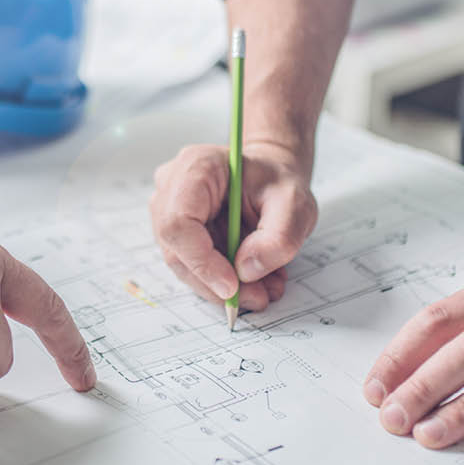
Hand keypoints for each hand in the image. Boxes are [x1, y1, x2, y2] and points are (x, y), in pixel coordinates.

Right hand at [149, 141, 317, 311]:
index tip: (233, 286)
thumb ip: (279, 237)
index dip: (201, 260)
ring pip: (181, 262)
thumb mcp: (295, 204)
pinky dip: (220, 280)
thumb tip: (246, 271)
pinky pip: (190, 264)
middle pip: (176, 247)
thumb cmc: (277, 183)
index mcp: (196, 166)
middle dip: (214, 282)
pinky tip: (251, 281)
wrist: (270, 178)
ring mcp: (168, 209)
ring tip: (262, 289)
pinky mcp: (176, 231)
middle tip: (256, 297)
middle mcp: (172, 186)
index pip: (179, 221)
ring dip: (220, 285)